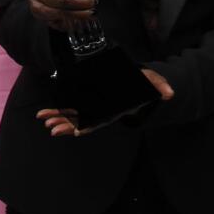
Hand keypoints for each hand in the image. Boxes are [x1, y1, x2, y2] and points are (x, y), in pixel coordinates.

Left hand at [35, 67, 174, 137]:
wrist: (135, 85)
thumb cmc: (142, 85)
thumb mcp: (153, 82)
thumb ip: (160, 86)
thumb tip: (169, 93)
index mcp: (114, 109)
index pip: (101, 119)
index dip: (89, 125)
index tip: (77, 132)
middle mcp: (101, 111)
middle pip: (82, 121)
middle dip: (68, 125)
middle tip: (51, 128)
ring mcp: (92, 108)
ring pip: (73, 117)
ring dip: (59, 120)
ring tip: (44, 121)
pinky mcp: (86, 102)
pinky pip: (70, 110)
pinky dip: (58, 113)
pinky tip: (44, 115)